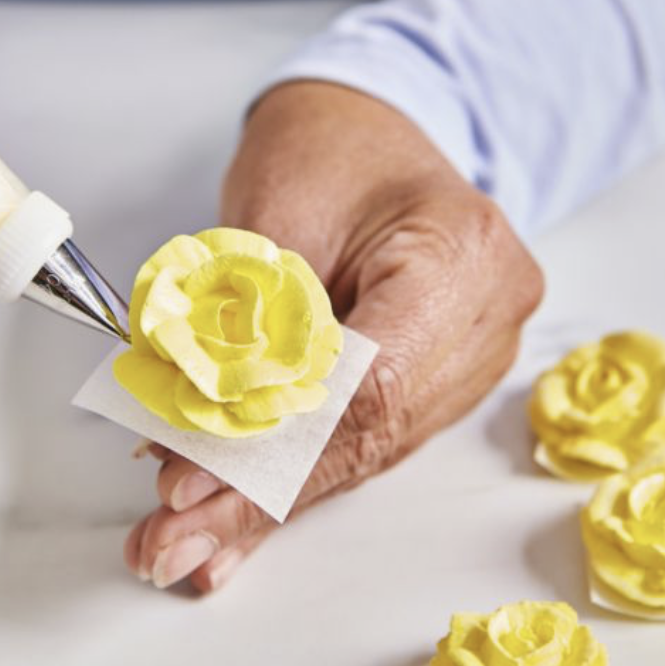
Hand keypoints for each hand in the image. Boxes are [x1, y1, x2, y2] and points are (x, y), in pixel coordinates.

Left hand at [125, 81, 543, 591]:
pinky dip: (301, 468)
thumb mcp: (269, 216)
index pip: (371, 384)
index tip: (189, 484)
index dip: (276, 448)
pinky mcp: (446, 367)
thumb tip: (187, 434)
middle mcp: (490, 311)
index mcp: (460, 251)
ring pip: (369, 448)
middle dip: (264, 491)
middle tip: (174, 538)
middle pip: (372, 432)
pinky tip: (245, 512)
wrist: (366, 127)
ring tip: (193, 537)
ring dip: (276, 494)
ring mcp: (479, 347)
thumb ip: (241, 327)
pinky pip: (371, 432)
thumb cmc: (323, 147)